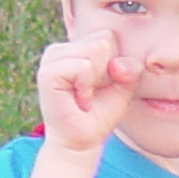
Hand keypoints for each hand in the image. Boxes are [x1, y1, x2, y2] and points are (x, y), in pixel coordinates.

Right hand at [35, 29, 138, 152]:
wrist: (83, 141)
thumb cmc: (100, 113)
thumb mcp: (124, 86)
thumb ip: (131, 67)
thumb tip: (118, 64)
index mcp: (76, 46)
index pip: (108, 35)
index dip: (114, 63)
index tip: (102, 85)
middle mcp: (61, 49)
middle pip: (103, 40)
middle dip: (106, 70)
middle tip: (92, 92)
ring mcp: (52, 59)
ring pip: (95, 49)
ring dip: (97, 79)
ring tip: (85, 95)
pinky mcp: (48, 73)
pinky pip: (83, 66)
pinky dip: (87, 86)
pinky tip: (79, 99)